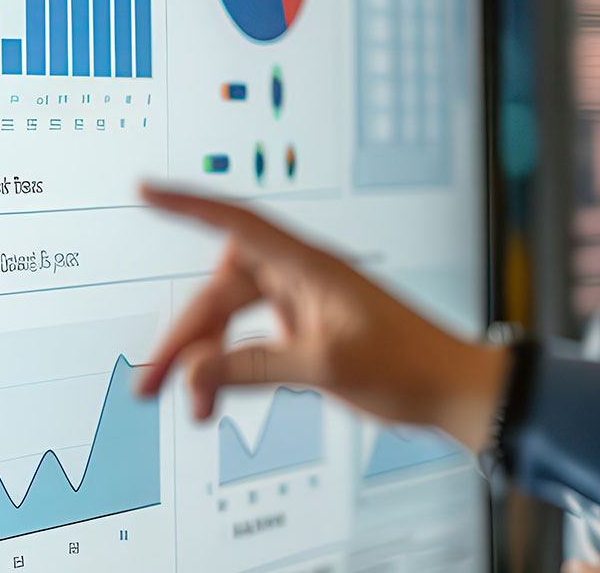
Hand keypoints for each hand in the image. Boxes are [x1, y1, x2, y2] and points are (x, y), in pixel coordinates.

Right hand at [134, 184, 508, 450]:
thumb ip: (256, 366)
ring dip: (207, 361)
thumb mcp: (327, 366)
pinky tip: (219, 398)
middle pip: (222, 293)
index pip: (240, 223)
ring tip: (193, 407)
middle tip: (151, 383)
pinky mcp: (308, 334)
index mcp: (311, 267)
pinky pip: (253, 343)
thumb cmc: (410, 366)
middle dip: (185, 336)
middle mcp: (303, 280)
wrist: (452, 390)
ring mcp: (305, 306)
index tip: (147, 192)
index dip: (190, 205)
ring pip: (233, 322)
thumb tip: (196, 370)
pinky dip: (232, 369)